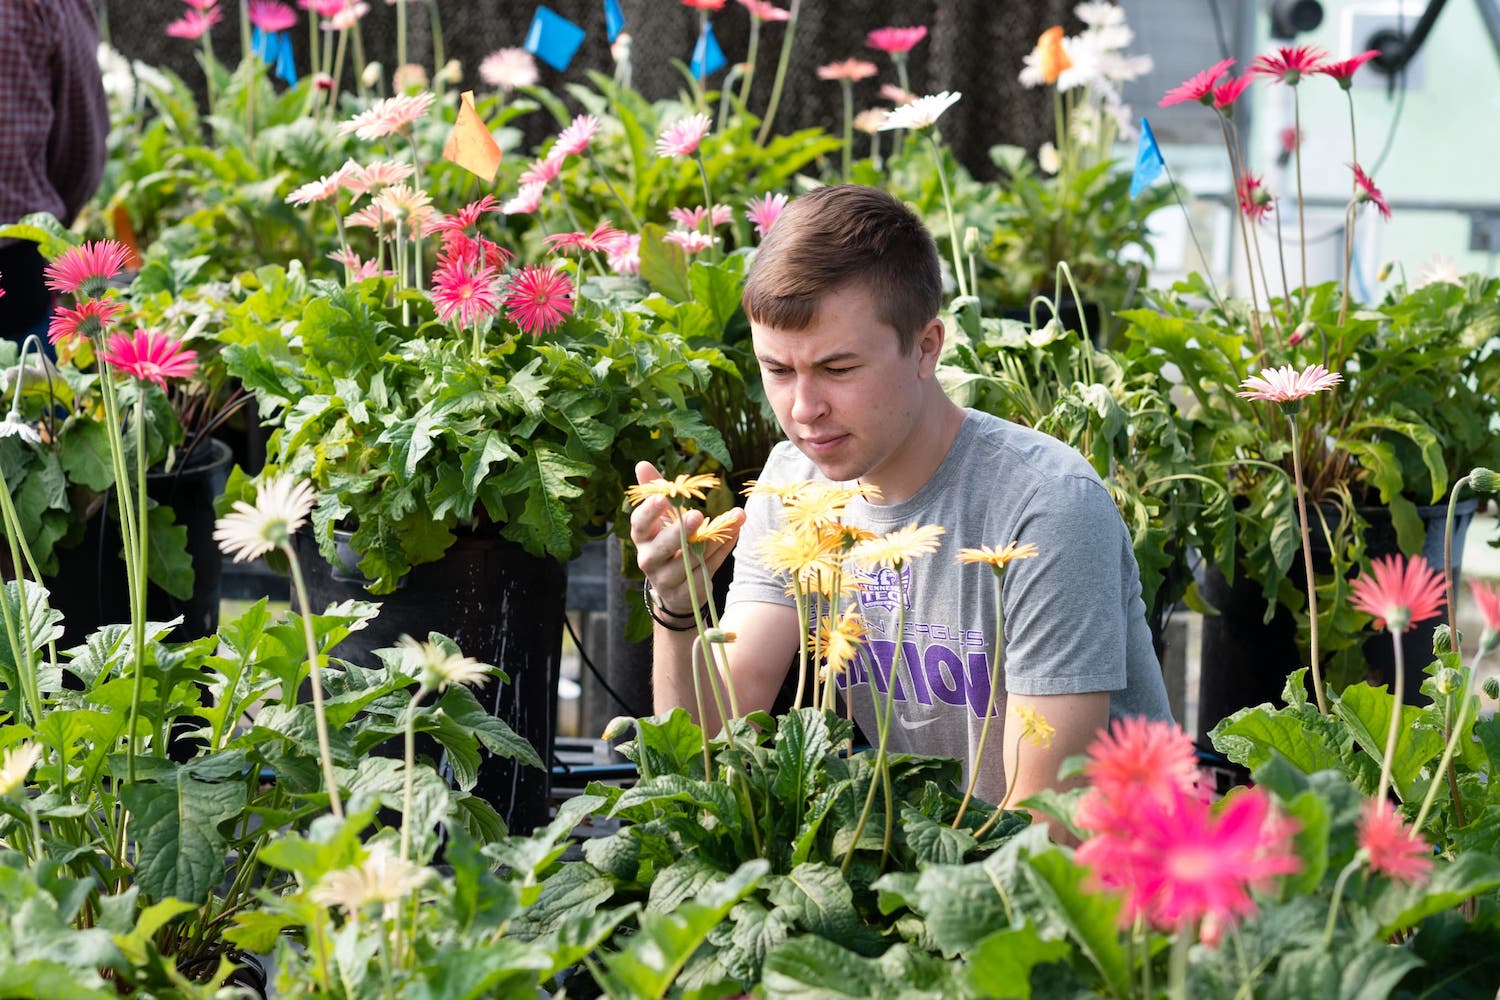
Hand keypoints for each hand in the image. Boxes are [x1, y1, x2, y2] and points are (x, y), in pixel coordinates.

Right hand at [629, 460, 743, 615]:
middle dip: (679, 532)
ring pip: (690, 560)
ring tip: (732, 519)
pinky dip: (723, 550)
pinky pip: (707, 570)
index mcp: (641, 537)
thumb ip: (655, 492)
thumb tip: (642, 463)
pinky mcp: (686, 593)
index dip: (649, 512)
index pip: (639, 524)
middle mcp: (648, 559)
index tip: (662, 498)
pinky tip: (735, 533)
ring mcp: (666, 579)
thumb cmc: (667, 540)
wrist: (674, 587)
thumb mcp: (661, 517)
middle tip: (696, 514)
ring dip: (713, 539)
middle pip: (661, 547)